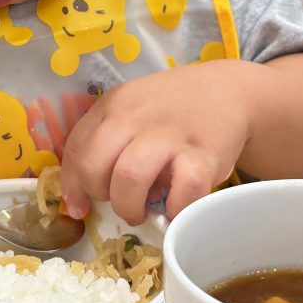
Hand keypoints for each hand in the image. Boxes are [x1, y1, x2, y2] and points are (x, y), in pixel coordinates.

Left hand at [60, 61, 251, 223]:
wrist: (227, 92)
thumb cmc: (170, 110)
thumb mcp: (128, 113)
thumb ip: (97, 147)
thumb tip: (75, 205)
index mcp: (112, 105)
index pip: (75, 151)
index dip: (75, 186)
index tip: (82, 205)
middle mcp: (135, 116)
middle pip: (93, 166)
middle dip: (100, 196)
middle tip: (120, 200)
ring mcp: (170, 134)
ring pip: (129, 178)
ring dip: (130, 207)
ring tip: (142, 210)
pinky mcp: (204, 155)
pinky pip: (181, 191)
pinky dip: (174, 209)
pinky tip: (175, 205)